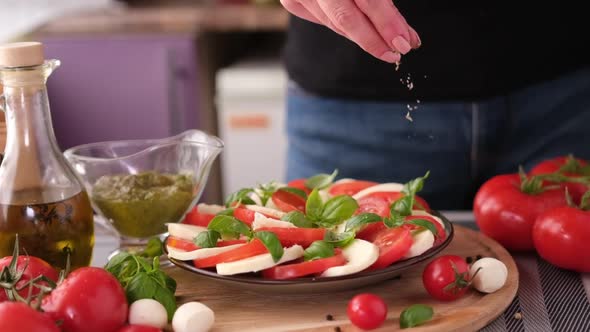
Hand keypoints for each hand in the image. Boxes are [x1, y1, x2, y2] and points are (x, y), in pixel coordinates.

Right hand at [281, 0, 420, 62]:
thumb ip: (385, 4)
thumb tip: (406, 36)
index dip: (386, 22)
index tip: (404, 42)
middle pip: (345, 17)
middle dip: (374, 40)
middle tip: (395, 54)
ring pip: (335, 23)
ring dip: (364, 37)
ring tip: (387, 46)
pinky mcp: (293, 1)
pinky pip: (325, 21)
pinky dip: (346, 29)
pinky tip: (364, 33)